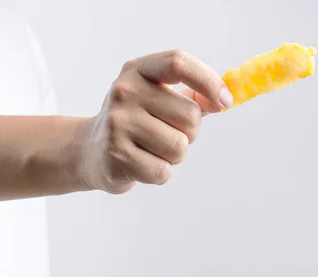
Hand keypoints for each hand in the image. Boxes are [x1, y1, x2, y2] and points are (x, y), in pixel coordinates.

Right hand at [76, 50, 233, 193]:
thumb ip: (193, 96)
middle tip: (169, 133)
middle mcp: (124, 92)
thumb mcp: (159, 99)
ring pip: (179, 147)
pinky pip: (163, 171)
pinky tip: (142, 164)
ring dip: (175, 155)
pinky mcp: (116, 156)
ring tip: (153, 150)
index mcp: (137, 71)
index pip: (179, 63)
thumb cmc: (137, 123)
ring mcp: (118, 124)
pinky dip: (160, 173)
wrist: (91, 151)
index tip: (226, 101)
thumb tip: (225, 99)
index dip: (208, 81)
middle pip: (190, 114)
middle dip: (191, 132)